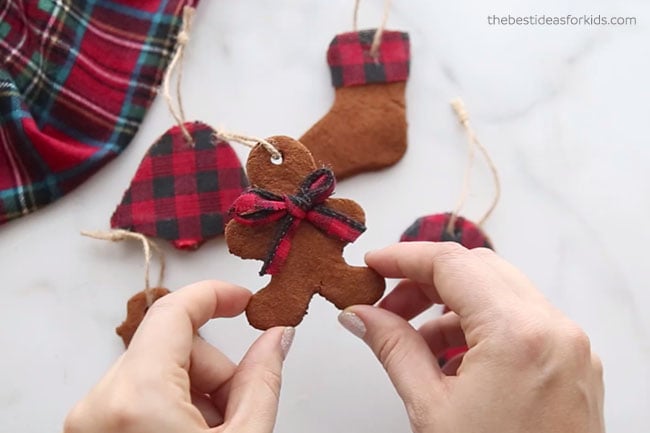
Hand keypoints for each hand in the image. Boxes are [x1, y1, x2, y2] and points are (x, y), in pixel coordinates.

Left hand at [64, 281, 293, 432]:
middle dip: (214, 370)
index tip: (242, 301)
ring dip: (195, 391)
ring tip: (215, 432)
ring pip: (155, 372)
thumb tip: (276, 337)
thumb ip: (263, 380)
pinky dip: (171, 407)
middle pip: (170, 347)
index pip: (174, 312)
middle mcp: (100, 404)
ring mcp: (90, 420)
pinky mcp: (91, 432)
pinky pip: (138, 396)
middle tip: (238, 409)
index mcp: (137, 399)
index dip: (215, 296)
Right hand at [339, 242, 604, 432]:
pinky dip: (481, 326)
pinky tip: (450, 357)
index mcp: (518, 334)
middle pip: (479, 269)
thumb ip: (393, 348)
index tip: (375, 264)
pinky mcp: (573, 363)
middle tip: (388, 304)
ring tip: (414, 339)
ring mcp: (570, 346)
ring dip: (452, 305)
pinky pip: (521, 321)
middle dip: (426, 281)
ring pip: (501, 292)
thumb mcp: (430, 409)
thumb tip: (362, 315)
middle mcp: (555, 330)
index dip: (404, 257)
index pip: (452, 264)